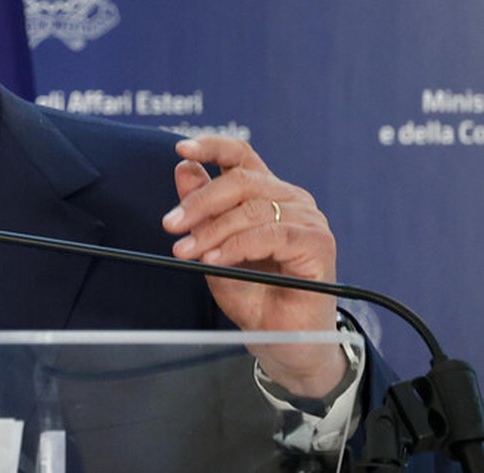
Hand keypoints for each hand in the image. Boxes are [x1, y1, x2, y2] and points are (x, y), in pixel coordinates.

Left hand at [162, 136, 347, 397]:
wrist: (280, 340)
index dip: (212, 146)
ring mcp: (307, 219)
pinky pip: (270, 234)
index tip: (181, 148)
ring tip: (187, 252)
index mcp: (266, 194)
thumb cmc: (251, 294)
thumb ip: (200, 211)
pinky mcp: (317, 243)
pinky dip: (236, 245)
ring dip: (212, 231)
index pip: (240, 156)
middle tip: (170, 224)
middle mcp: (290, 199)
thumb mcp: (212, 248)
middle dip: (199, 202)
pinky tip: (215, 260)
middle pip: (240, 180)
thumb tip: (184, 168)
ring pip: (251, 209)